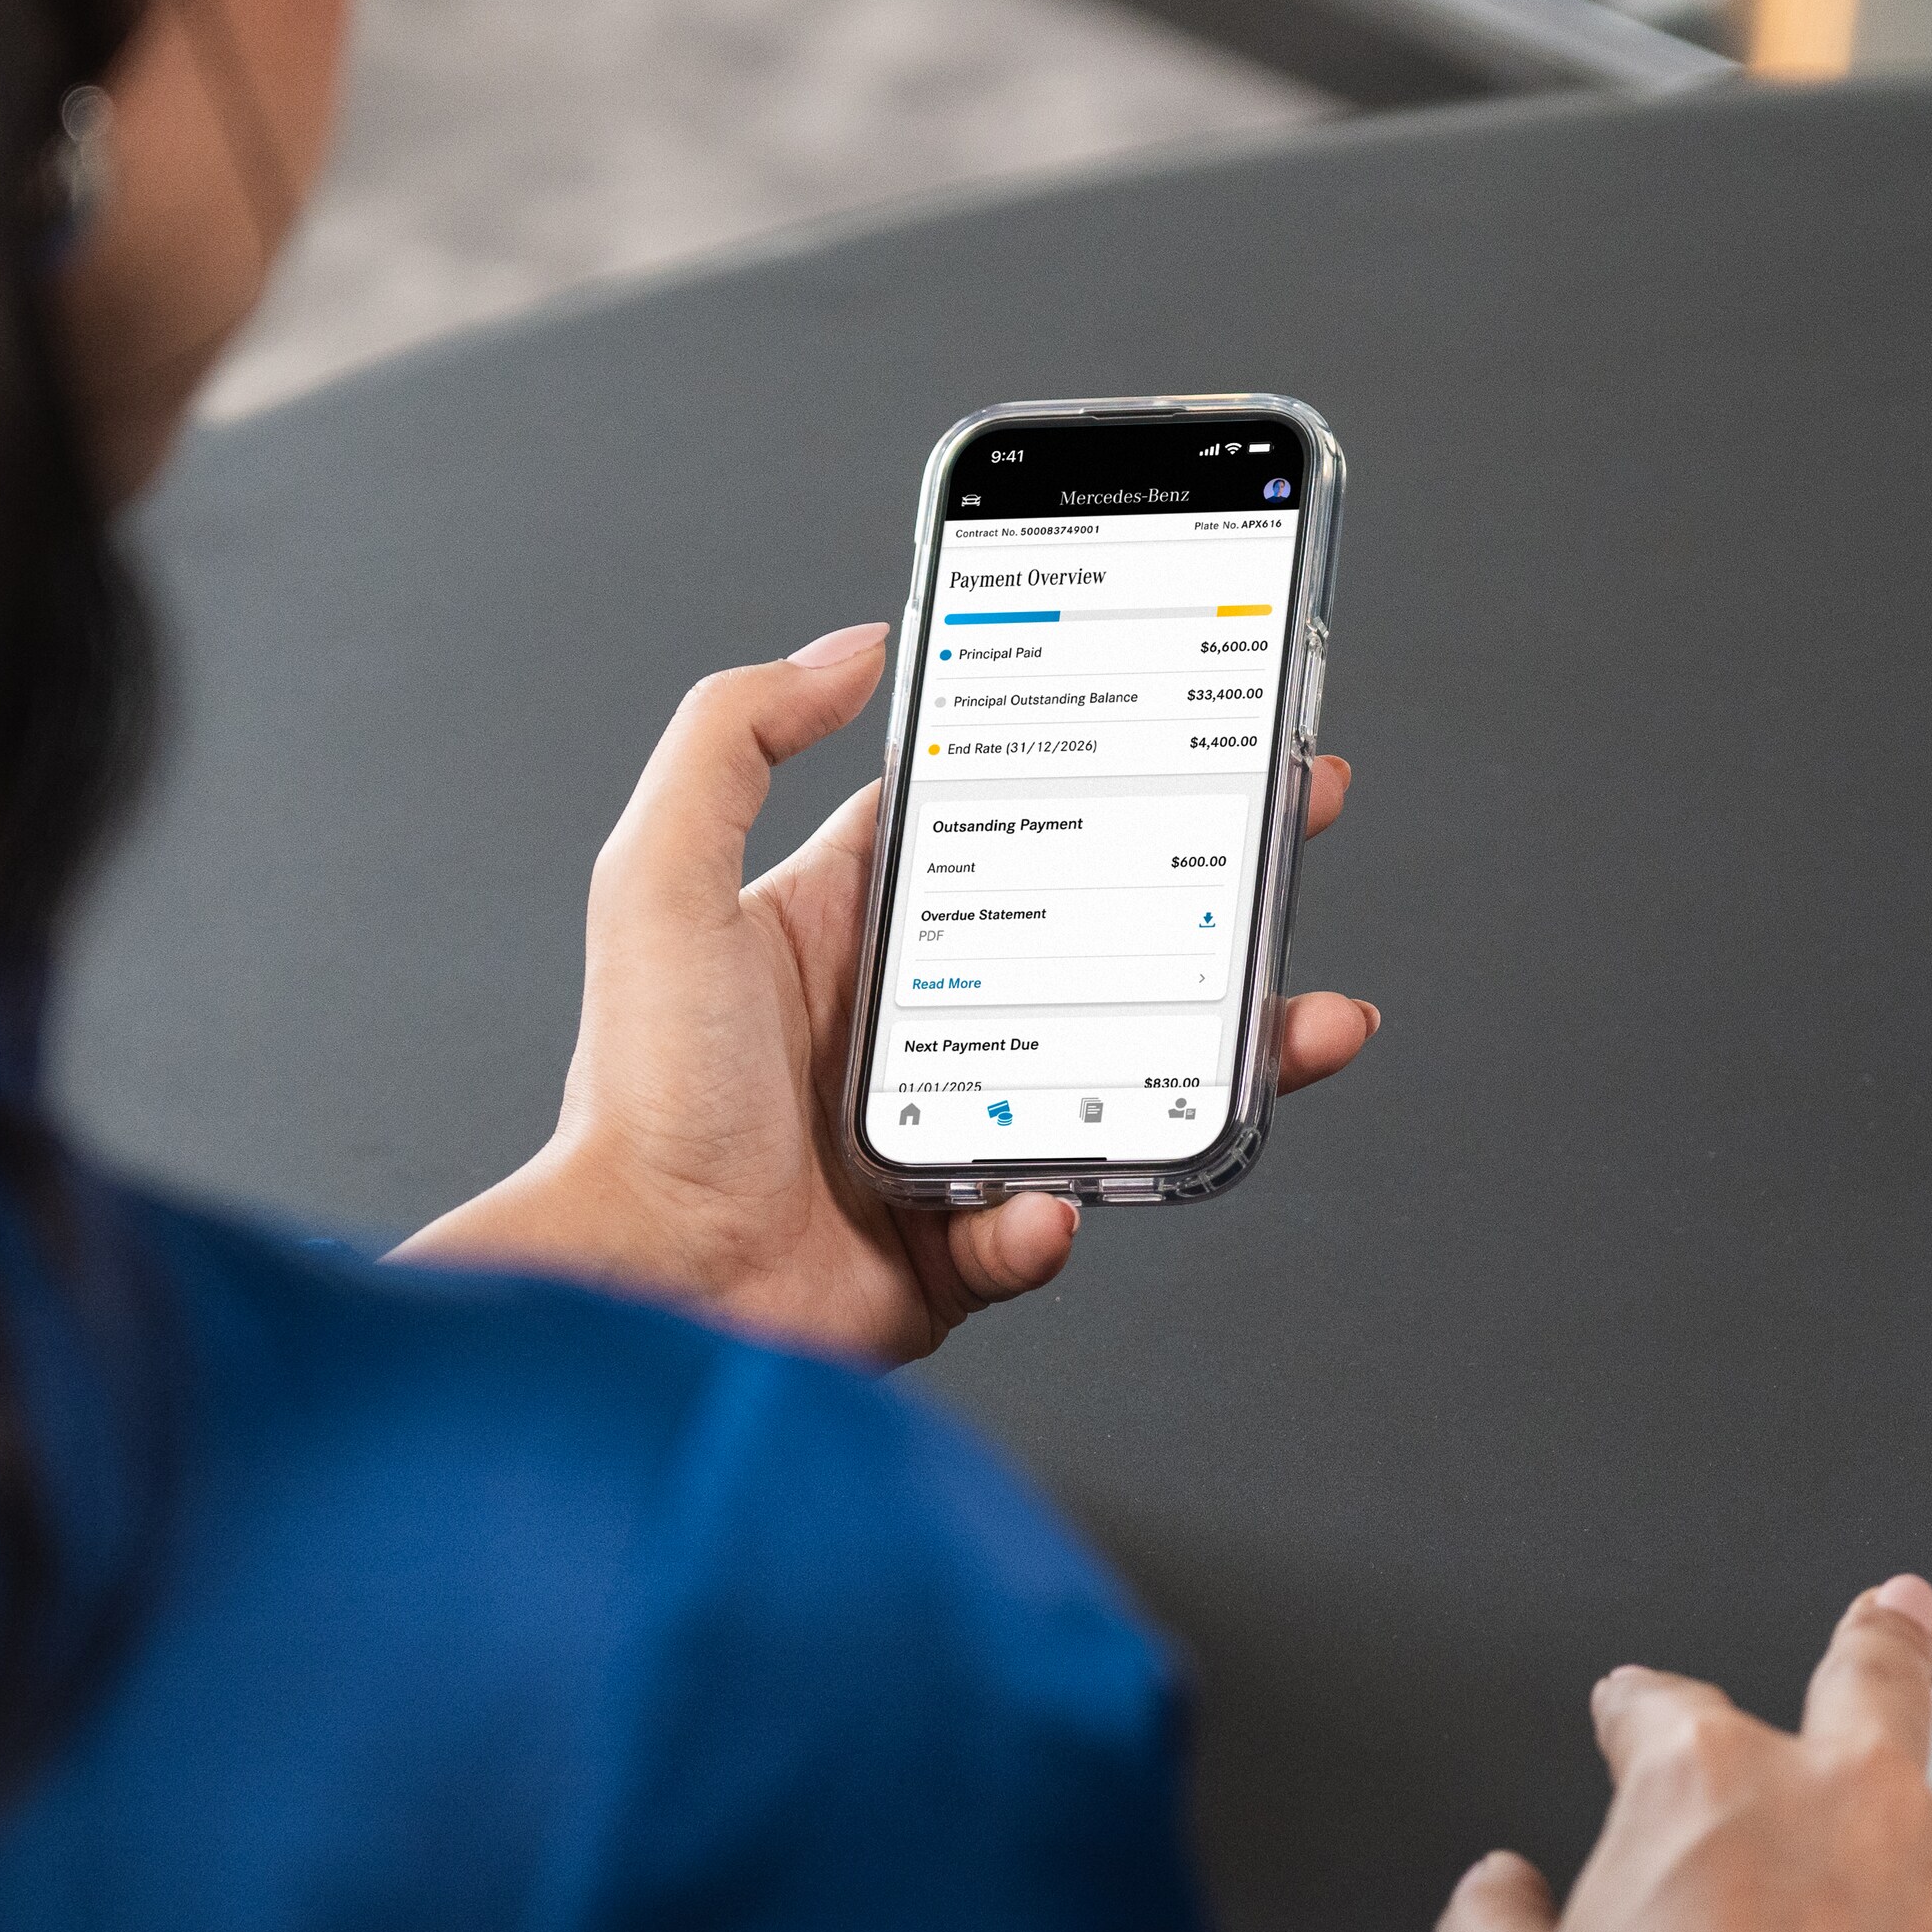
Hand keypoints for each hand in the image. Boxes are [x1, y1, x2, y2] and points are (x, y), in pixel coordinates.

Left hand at [397, 622, 1380, 1366]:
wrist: (641, 1284)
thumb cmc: (636, 1095)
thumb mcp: (661, 878)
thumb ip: (734, 739)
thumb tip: (848, 647)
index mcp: (856, 929)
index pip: (1006, 828)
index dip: (1105, 777)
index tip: (1195, 732)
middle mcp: (915, 1026)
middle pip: (1103, 945)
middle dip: (1214, 897)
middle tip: (1295, 836)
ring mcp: (949, 1135)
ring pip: (1124, 1083)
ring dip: (1223, 1060)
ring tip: (1293, 1033)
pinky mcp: (957, 1244)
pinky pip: (1042, 1226)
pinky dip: (1051, 1220)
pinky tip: (1042, 1201)